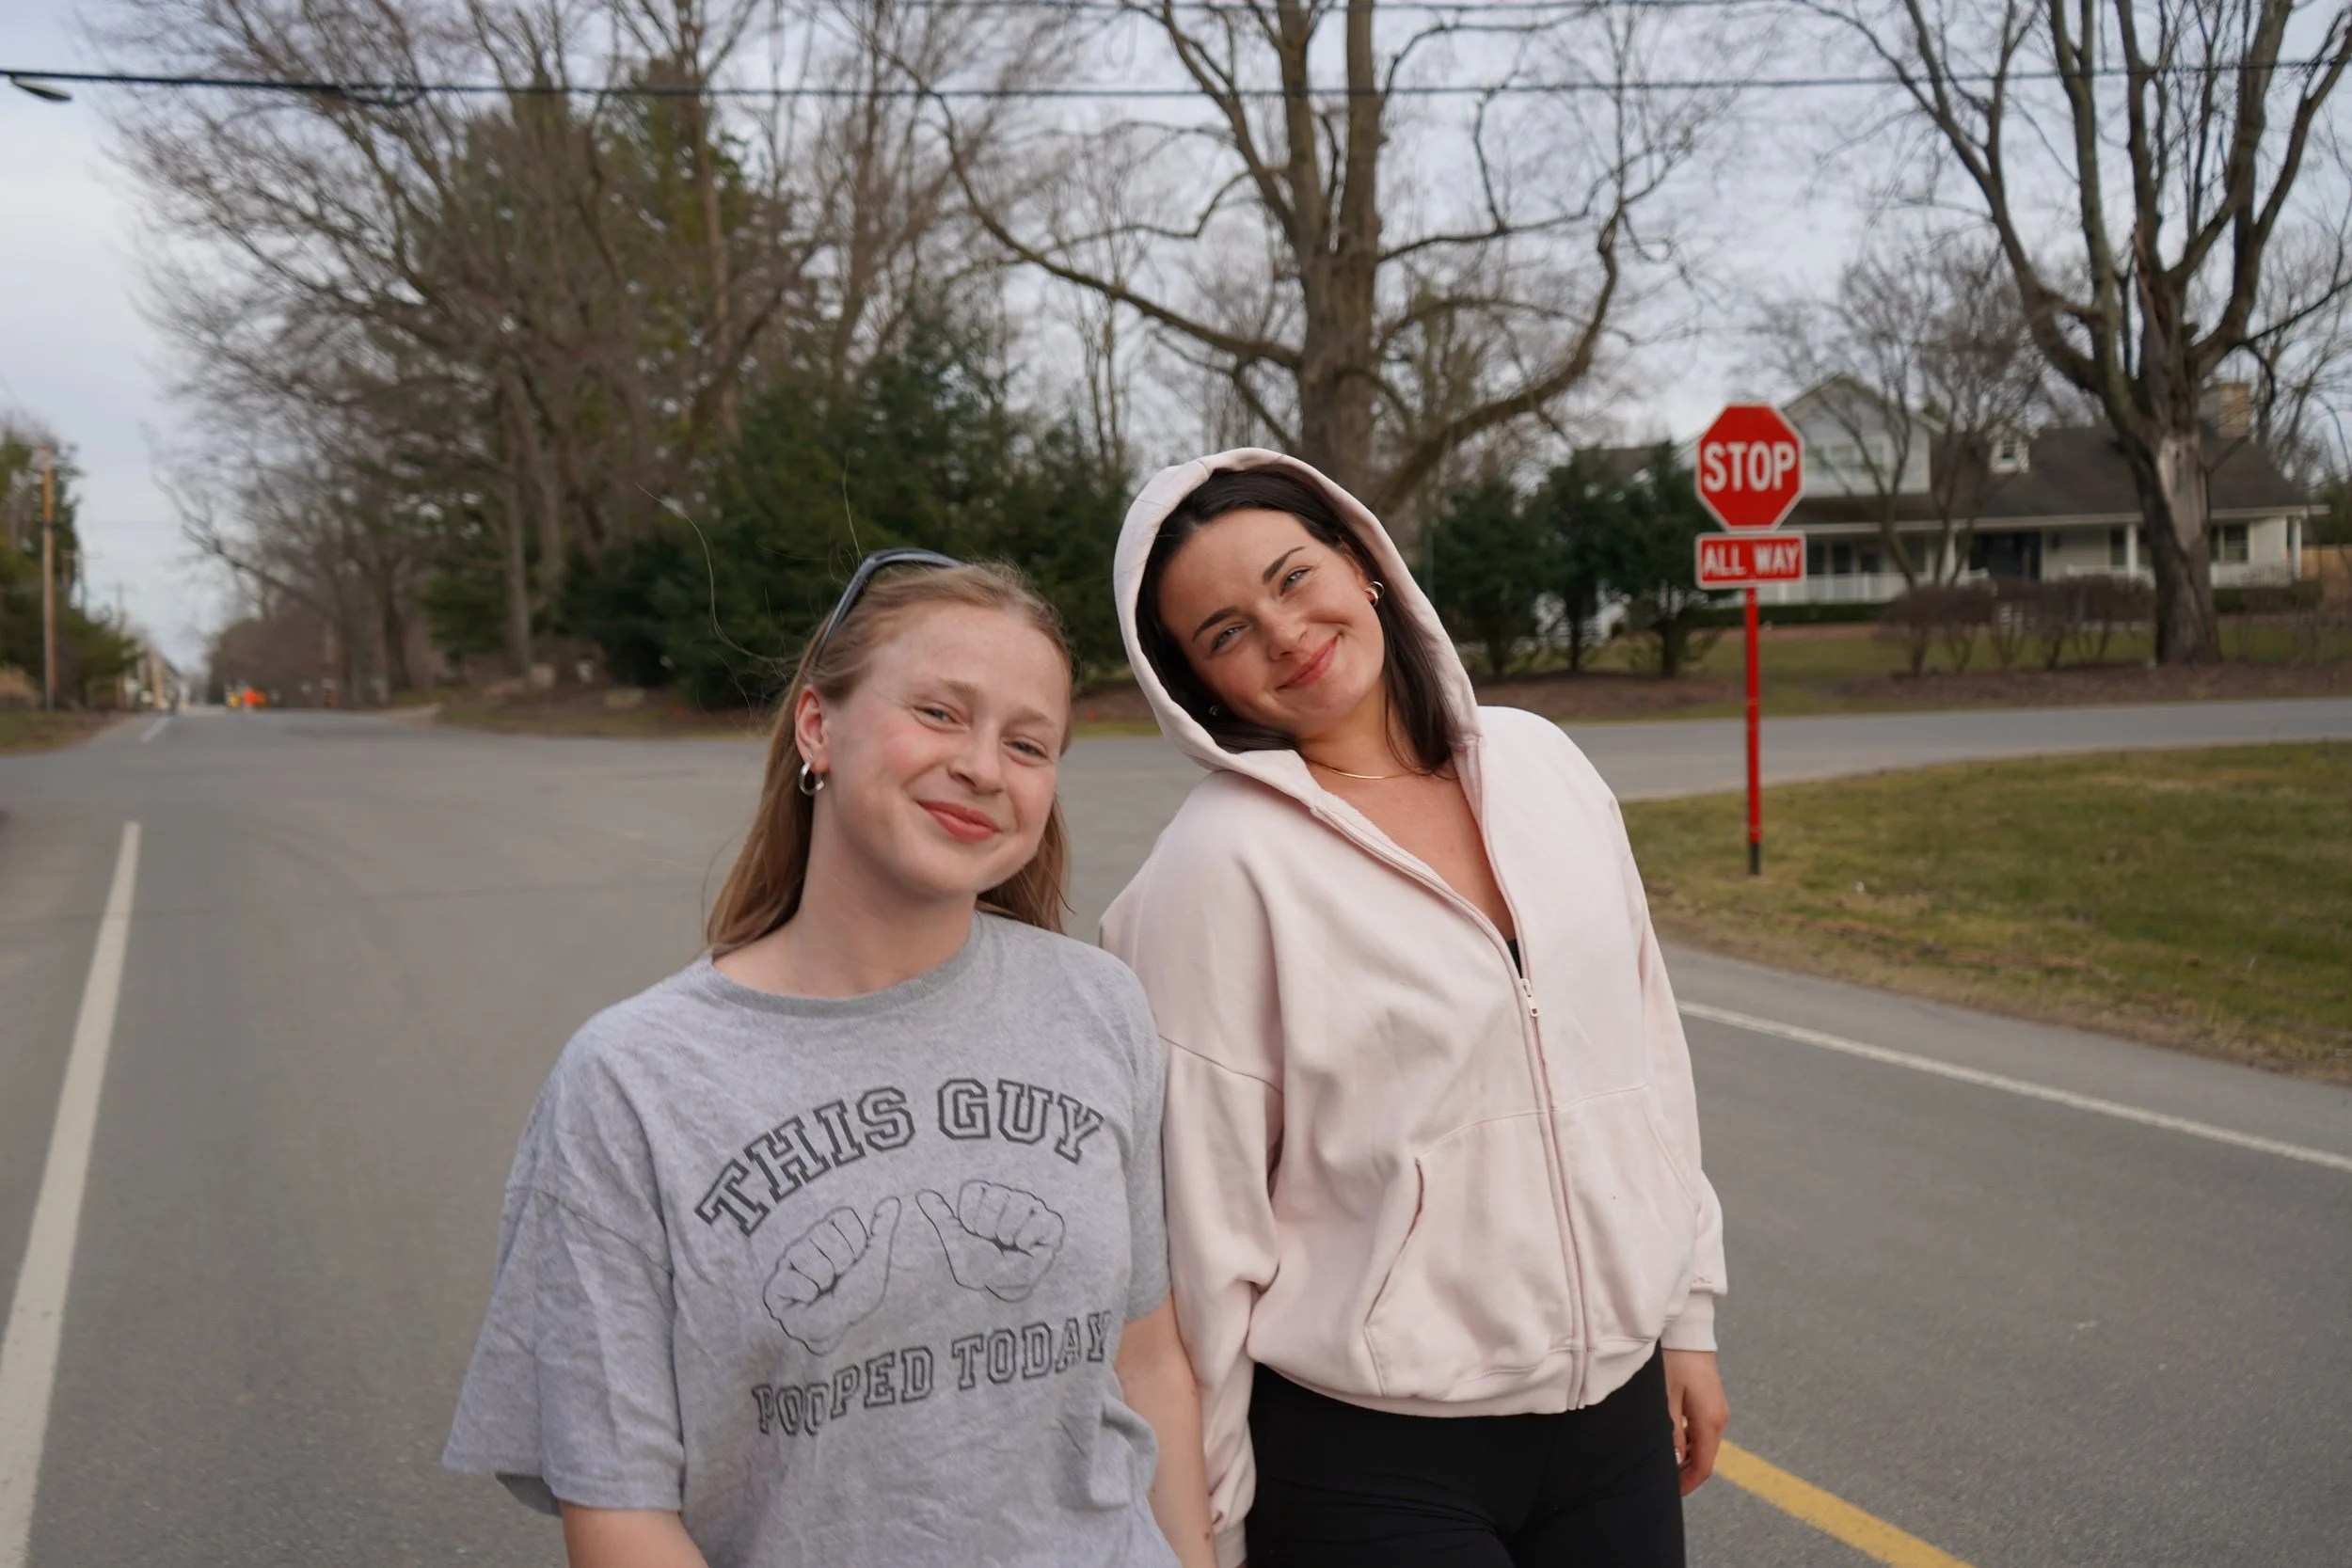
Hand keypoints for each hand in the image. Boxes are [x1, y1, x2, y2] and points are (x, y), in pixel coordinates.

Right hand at [763, 1198, 899, 1353]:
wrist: (836, 1329)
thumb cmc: (855, 1296)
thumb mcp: (874, 1263)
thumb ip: (882, 1232)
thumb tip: (893, 1201)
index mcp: (831, 1232)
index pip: (843, 1217)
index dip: (854, 1244)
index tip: (854, 1262)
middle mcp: (808, 1242)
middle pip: (825, 1234)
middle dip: (839, 1263)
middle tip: (837, 1279)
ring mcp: (789, 1261)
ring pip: (808, 1257)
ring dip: (823, 1281)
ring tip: (821, 1290)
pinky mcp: (775, 1283)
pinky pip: (792, 1278)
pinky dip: (805, 1294)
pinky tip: (805, 1300)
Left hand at [918, 1182, 1064, 1300]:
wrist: (1001, 1287)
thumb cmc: (978, 1265)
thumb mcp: (955, 1241)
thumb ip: (941, 1216)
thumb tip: (921, 1194)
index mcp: (988, 1197)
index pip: (977, 1190)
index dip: (971, 1217)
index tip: (974, 1234)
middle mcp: (1011, 1197)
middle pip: (998, 1194)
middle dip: (989, 1226)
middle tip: (993, 1243)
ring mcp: (1033, 1208)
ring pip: (1020, 1203)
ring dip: (1009, 1234)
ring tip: (1010, 1246)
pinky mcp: (1052, 1223)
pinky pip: (1042, 1219)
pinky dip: (1029, 1239)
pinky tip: (1026, 1249)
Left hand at [1663, 1348, 1728, 1494]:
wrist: (1688, 1328)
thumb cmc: (1674, 1360)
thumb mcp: (1666, 1398)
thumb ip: (1670, 1432)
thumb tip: (1673, 1460)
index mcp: (1710, 1421)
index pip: (1704, 1465)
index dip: (1687, 1483)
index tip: (1670, 1493)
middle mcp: (1719, 1418)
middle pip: (1705, 1456)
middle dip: (1685, 1471)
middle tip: (1661, 1479)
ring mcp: (1717, 1408)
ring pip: (1703, 1443)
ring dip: (1686, 1455)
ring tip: (1662, 1460)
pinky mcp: (1711, 1399)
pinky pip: (1702, 1428)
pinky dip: (1689, 1440)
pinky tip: (1671, 1438)